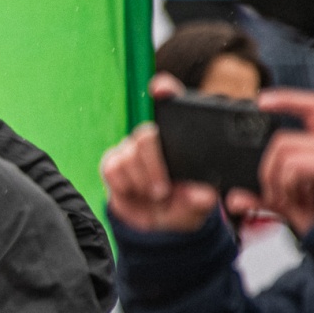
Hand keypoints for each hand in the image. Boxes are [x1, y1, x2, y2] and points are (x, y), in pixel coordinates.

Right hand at [101, 74, 218, 231]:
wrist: (161, 222)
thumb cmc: (185, 205)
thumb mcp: (201, 203)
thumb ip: (202, 199)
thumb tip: (200, 195)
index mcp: (180, 136)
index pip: (170, 101)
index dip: (164, 90)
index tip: (160, 90)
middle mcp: (153, 137)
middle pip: (145, 133)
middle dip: (153, 165)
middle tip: (163, 190)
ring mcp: (131, 149)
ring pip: (127, 154)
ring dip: (141, 180)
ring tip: (154, 196)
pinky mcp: (112, 163)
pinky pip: (112, 167)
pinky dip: (124, 185)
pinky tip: (136, 193)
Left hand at [250, 88, 313, 234]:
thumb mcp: (284, 205)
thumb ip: (259, 198)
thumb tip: (233, 198)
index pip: (309, 107)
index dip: (286, 98)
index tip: (260, 101)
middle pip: (281, 139)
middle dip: (267, 170)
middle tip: (276, 196)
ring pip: (284, 151)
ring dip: (275, 180)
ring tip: (288, 200)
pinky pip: (294, 164)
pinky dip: (287, 183)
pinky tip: (298, 199)